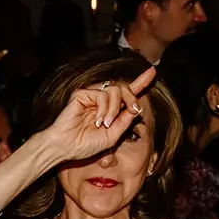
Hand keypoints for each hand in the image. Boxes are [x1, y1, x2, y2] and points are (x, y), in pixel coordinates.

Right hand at [35, 67, 156, 163]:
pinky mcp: (82, 93)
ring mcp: (91, 96)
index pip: (127, 93)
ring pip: (115, 90)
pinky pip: (102, 94)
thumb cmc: (86, 145)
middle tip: (134, 110)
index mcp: (110, 109)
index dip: (140, 82)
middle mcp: (102, 100)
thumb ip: (124, 121)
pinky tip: (97, 121)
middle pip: (124, 88)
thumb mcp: (112, 136)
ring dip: (115, 109)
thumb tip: (136, 107)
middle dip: (132, 98)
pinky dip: (104, 109)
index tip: (152, 71)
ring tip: (105, 124)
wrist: (66, 148)